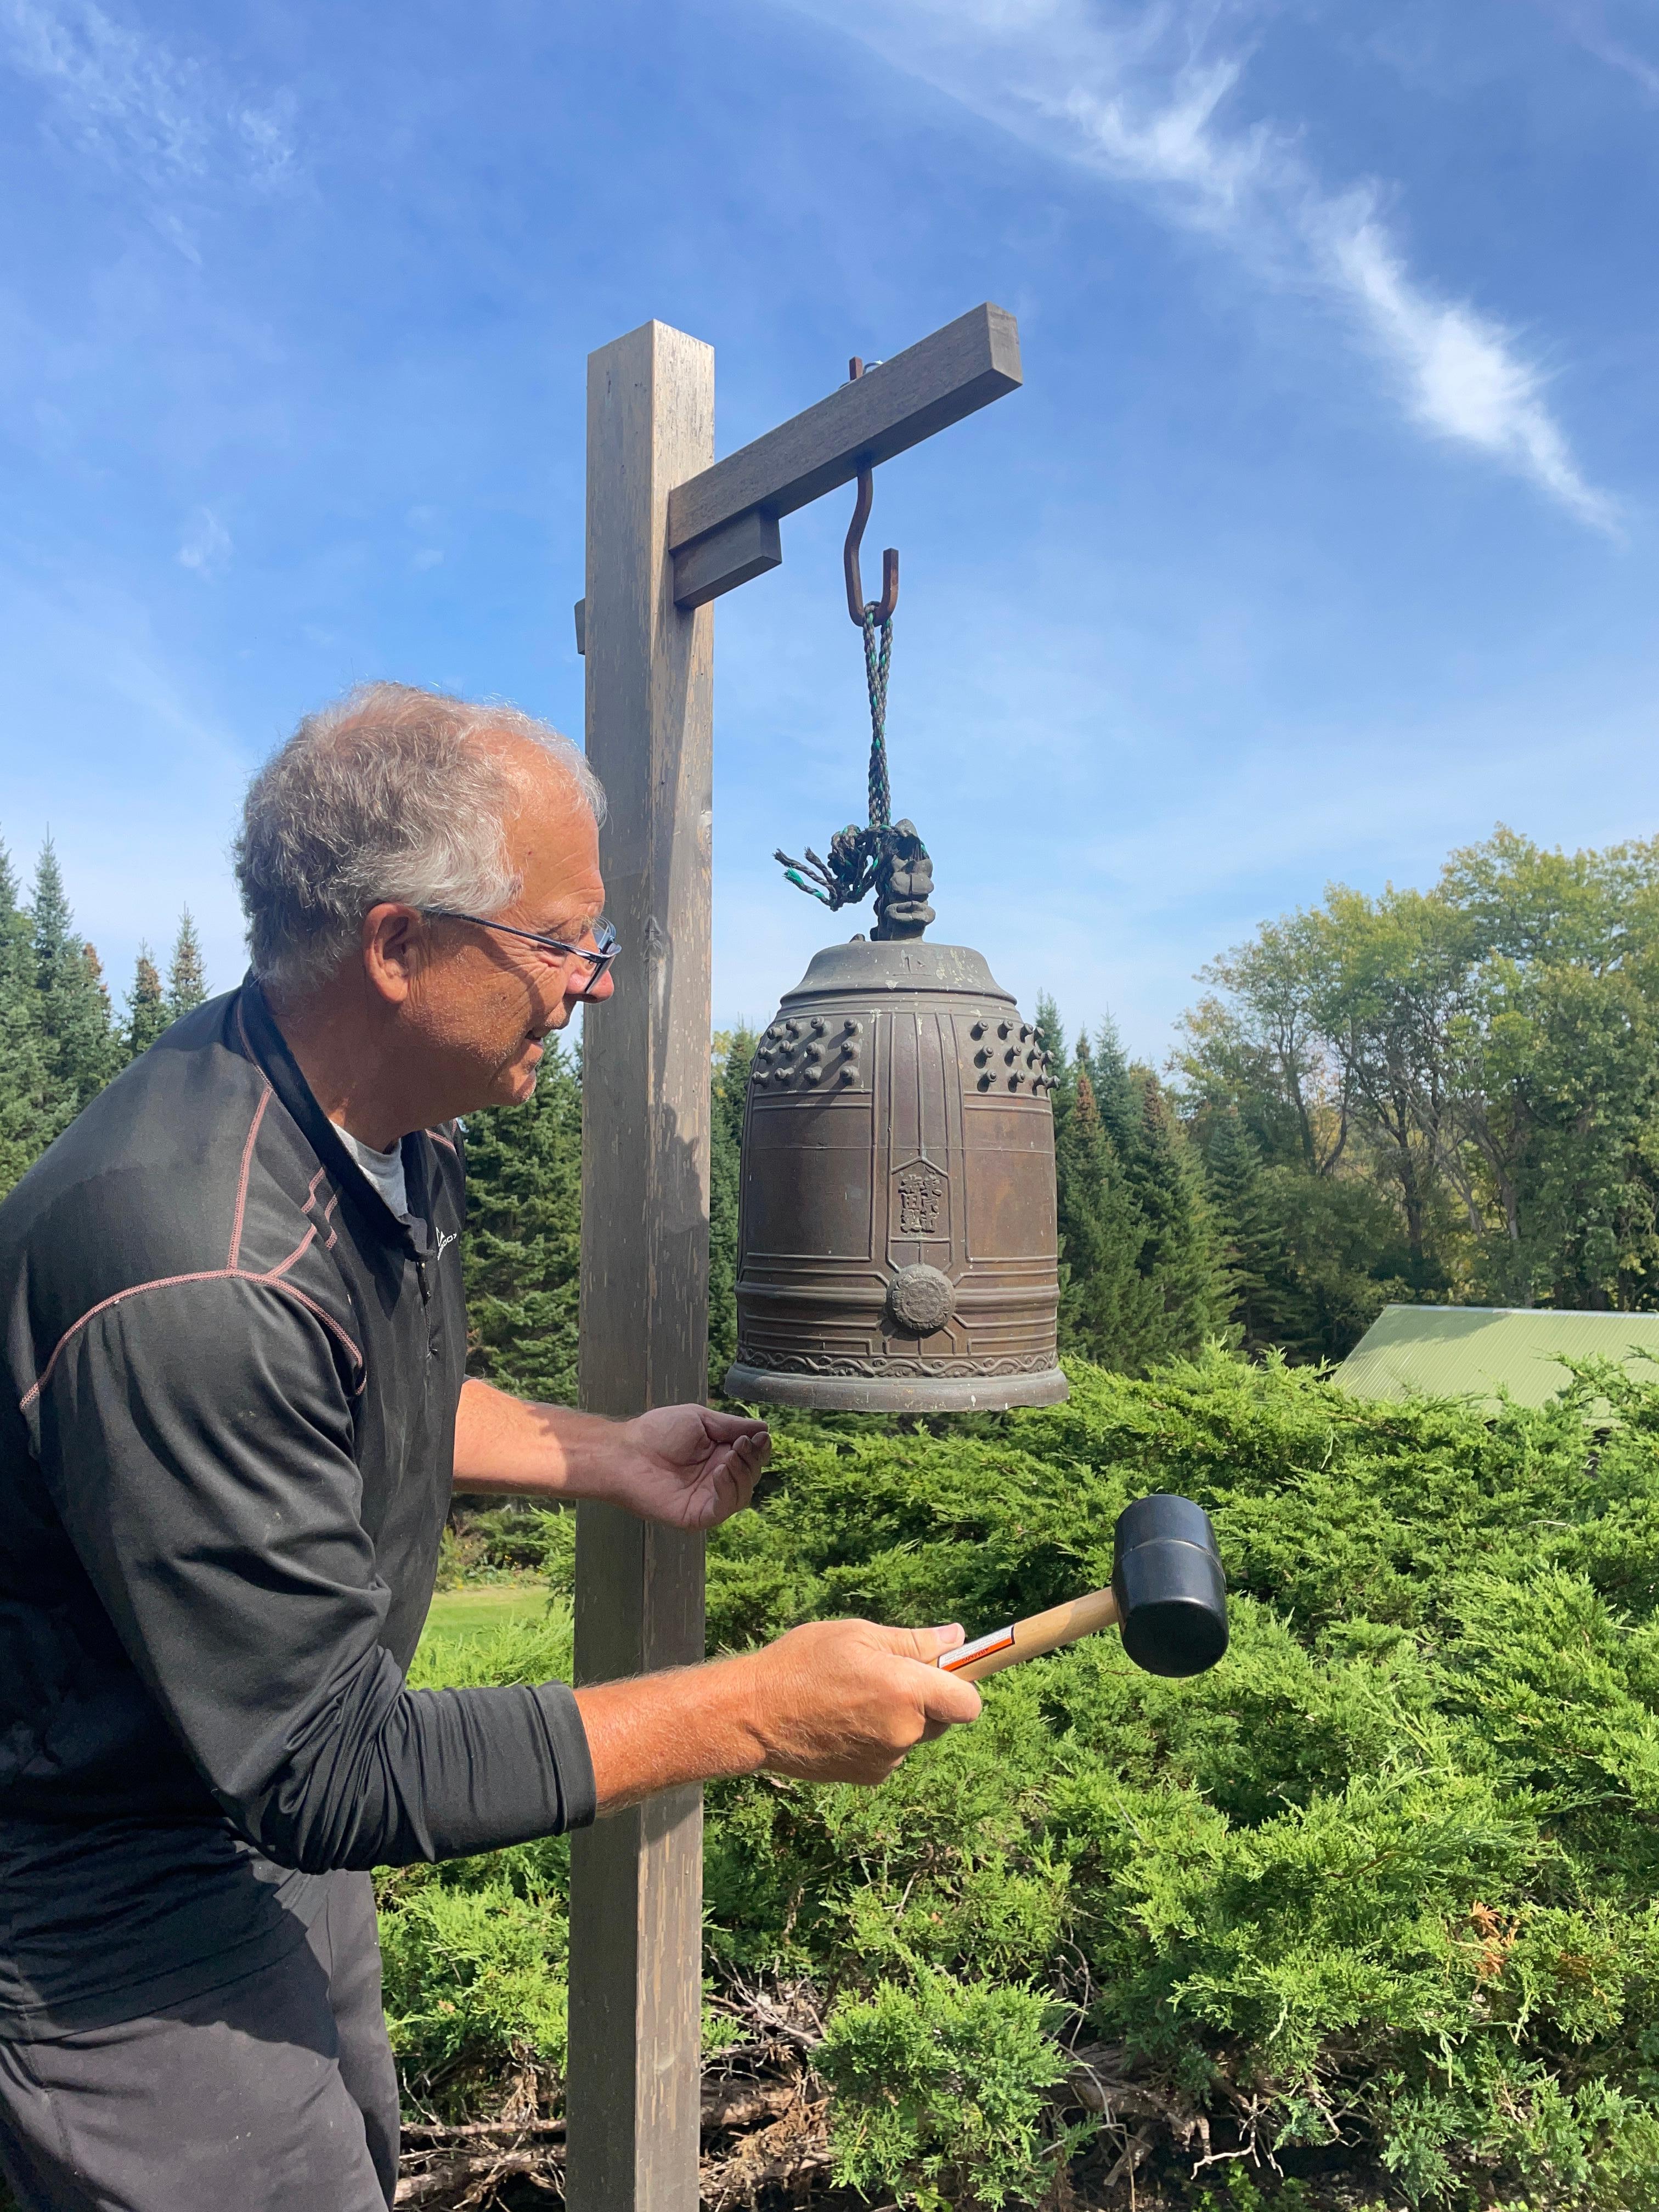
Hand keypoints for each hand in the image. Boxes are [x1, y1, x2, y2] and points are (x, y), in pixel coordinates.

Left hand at [605, 1404, 770, 1529]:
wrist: (626, 1452)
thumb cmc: (657, 1432)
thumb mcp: (701, 1419)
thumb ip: (732, 1426)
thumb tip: (764, 1428)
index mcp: (719, 1455)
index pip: (751, 1457)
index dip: (760, 1448)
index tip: (761, 1436)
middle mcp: (716, 1479)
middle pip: (750, 1475)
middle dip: (752, 1459)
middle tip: (743, 1444)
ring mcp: (708, 1499)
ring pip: (742, 1494)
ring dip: (742, 1473)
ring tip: (730, 1456)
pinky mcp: (697, 1515)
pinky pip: (723, 1508)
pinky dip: (728, 1490)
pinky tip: (720, 1472)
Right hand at [741, 1619, 981, 1783]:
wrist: (754, 1716)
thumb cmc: (803, 1663)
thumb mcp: (858, 1636)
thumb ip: (914, 1641)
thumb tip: (957, 1637)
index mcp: (906, 1691)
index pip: (969, 1703)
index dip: (962, 1686)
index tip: (947, 1671)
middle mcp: (903, 1732)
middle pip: (942, 1718)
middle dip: (926, 1698)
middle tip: (886, 1675)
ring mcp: (887, 1759)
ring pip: (913, 1735)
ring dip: (900, 1718)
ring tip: (855, 1696)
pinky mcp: (869, 1777)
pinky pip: (891, 1752)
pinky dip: (879, 1738)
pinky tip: (844, 1720)